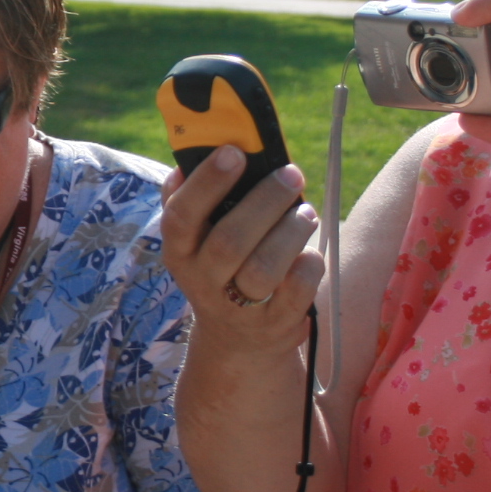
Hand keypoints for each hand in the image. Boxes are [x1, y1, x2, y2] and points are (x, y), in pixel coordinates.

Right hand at [158, 147, 322, 362]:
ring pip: (263, 269)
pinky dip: (307, 266)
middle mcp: (203, 282)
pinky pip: (296, 293)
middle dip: (264, 202)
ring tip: (306, 212)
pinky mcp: (275, 324)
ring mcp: (239, 308)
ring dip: (290, 232)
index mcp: (180, 252)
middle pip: (229, 242)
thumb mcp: (196, 241)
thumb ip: (188, 200)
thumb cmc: (220, 268)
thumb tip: (185, 160)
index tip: (234, 151)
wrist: (237, 340)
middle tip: (291, 174)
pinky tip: (310, 251)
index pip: (181, 216)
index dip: (206, 183)